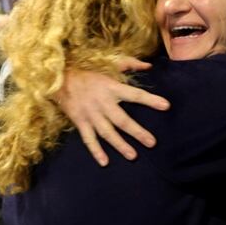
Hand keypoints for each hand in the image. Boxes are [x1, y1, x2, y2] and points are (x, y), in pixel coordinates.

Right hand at [55, 61, 169, 166]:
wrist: (60, 78)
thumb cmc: (88, 72)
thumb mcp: (109, 63)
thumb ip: (130, 64)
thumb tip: (149, 65)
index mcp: (112, 88)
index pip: (135, 95)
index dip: (151, 100)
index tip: (166, 106)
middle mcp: (103, 103)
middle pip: (122, 120)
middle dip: (137, 132)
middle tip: (151, 143)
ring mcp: (91, 114)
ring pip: (107, 133)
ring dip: (120, 145)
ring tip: (133, 156)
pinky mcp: (80, 122)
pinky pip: (89, 139)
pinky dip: (96, 151)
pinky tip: (104, 161)